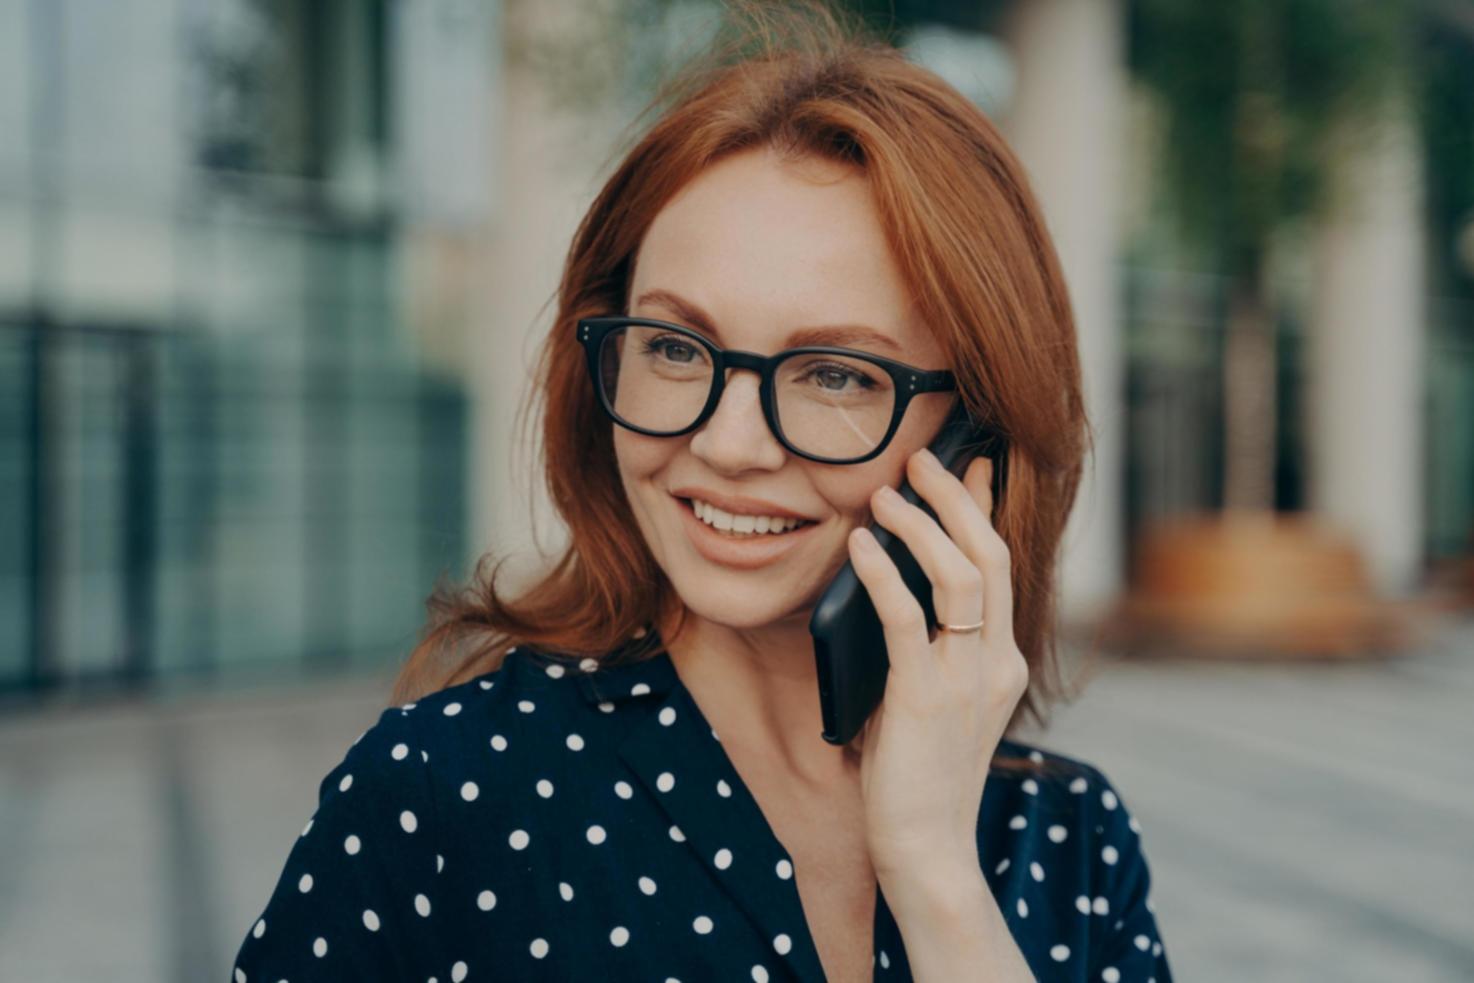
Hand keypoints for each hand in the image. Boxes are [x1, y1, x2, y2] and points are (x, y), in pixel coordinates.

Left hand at [846, 446, 1028, 883]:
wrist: (927, 849)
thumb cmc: (915, 776)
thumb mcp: (929, 699)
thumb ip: (922, 647)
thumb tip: (888, 582)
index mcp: (1003, 662)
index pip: (1001, 567)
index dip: (983, 510)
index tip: (968, 464)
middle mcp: (996, 663)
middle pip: (990, 556)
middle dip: (955, 498)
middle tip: (921, 459)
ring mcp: (967, 680)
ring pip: (960, 576)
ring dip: (921, 526)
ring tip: (885, 494)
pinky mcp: (924, 698)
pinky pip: (906, 618)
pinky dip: (884, 574)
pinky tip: (861, 546)